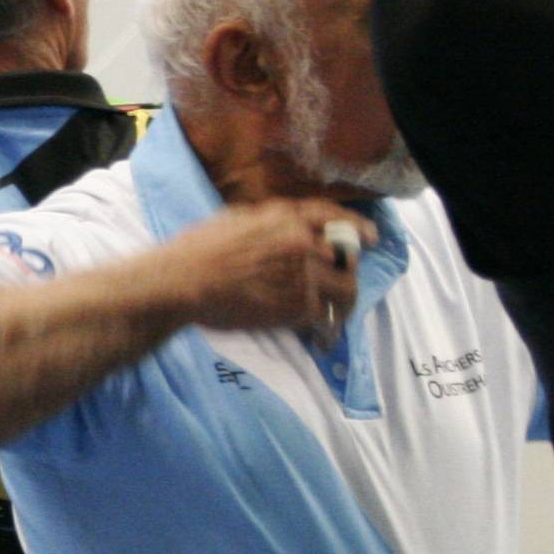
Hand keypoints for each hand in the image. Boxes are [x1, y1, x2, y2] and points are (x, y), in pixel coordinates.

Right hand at [157, 199, 375, 335]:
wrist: (183, 281)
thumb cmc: (197, 249)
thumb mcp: (235, 218)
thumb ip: (267, 221)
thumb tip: (284, 228)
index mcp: (285, 217)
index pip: (332, 217)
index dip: (356, 226)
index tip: (370, 238)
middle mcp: (302, 241)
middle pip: (346, 257)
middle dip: (345, 272)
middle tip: (339, 286)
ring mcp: (303, 274)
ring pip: (346, 290)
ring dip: (344, 304)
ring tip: (335, 316)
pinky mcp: (298, 306)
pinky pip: (325, 317)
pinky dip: (324, 328)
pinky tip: (319, 336)